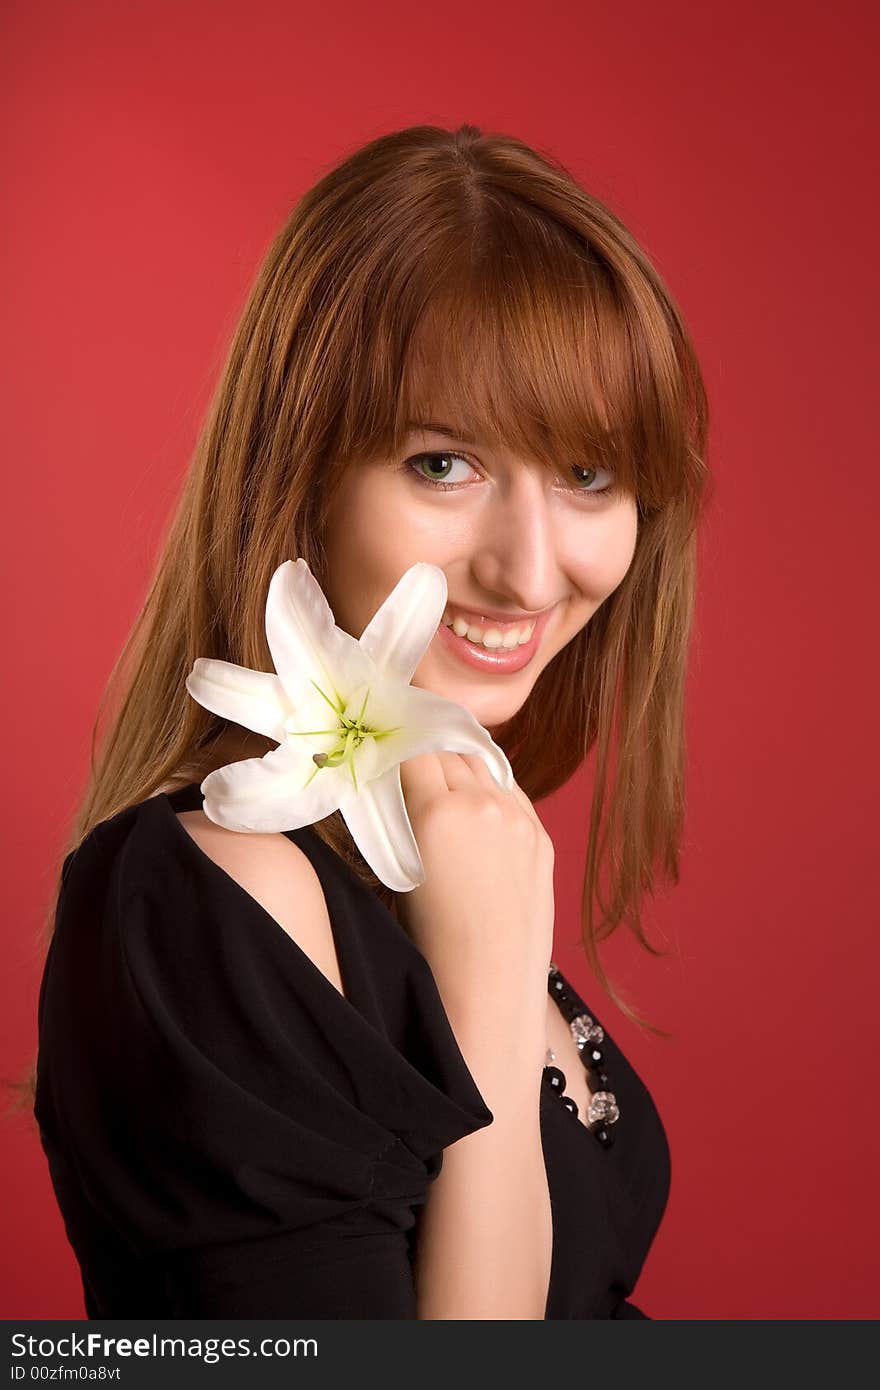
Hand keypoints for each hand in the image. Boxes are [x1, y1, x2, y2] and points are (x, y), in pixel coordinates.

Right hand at [396, 751, 554, 1017]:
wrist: (490, 981)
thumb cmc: (431, 939)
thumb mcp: (402, 869)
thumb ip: (403, 817)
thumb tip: (398, 785)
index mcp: (438, 812)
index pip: (415, 752)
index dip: (399, 746)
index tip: (388, 745)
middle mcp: (482, 805)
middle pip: (450, 751)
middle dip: (429, 751)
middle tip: (412, 758)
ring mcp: (518, 818)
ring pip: (484, 765)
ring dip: (462, 765)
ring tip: (445, 776)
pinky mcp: (541, 835)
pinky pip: (512, 792)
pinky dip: (492, 788)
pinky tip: (479, 802)